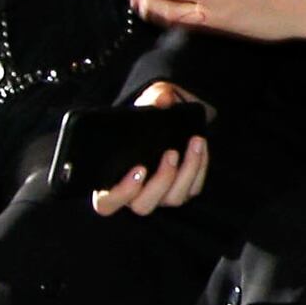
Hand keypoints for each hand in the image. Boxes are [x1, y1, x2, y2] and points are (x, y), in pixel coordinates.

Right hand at [89, 80, 209, 218]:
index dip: (120, 193)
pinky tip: (199, 146)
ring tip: (193, 144)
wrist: (166, 120)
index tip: (139, 169)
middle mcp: (133, 194)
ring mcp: (159, 196)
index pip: (105, 203)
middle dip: (161, 181)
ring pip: (173, 199)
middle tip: (170, 153)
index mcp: (109, 181)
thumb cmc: (144, 118)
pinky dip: (199, 167)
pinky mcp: (181, 191)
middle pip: (143, 206)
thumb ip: (151, 98)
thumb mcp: (146, 102)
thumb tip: (163, 99)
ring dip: (187, 172)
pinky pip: (193, 189)